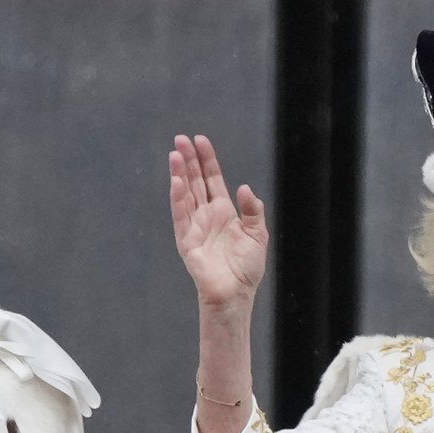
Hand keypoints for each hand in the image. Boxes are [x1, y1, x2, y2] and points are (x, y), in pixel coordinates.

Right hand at [168, 134, 268, 311]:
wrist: (235, 293)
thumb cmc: (246, 268)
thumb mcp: (258, 235)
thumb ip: (253, 211)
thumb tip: (243, 187)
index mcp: (224, 211)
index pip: (212, 179)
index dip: (207, 160)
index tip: (200, 140)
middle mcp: (206, 215)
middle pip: (195, 181)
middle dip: (189, 160)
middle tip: (180, 139)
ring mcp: (194, 226)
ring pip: (185, 194)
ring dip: (179, 174)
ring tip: (175, 154)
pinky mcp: (186, 240)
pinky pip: (181, 216)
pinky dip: (178, 198)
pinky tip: (176, 181)